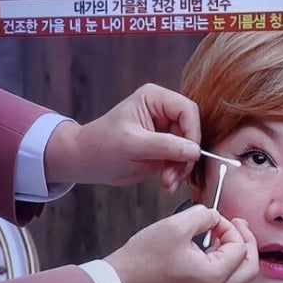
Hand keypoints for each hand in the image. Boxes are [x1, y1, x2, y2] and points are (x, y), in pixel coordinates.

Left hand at [45, 83, 200, 192]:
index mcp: (155, 98)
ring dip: (181, 169)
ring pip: (189, 149)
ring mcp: (165, 131)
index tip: (190, 155)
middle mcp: (163, 111)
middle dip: (185, 156)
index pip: (187, 110)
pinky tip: (167, 184)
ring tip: (168, 183)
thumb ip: (165, 146)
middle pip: (191, 131)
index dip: (192, 133)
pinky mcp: (165, 148)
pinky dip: (177, 174)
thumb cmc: (101, 146)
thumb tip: (195, 151)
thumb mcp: (133, 145)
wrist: (87, 163)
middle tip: (174, 176)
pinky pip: (181, 161)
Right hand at [105, 204, 258, 282]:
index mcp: (214, 275)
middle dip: (246, 242)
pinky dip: (223, 259)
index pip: (240, 247)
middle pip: (249, 268)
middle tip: (237, 224)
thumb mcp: (175, 225)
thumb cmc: (144, 258)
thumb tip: (213, 216)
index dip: (229, 226)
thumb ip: (203, 215)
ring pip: (237, 273)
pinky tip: (209, 244)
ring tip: (223, 231)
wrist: (121, 281)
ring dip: (236, 250)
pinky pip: (221, 276)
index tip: (212, 217)